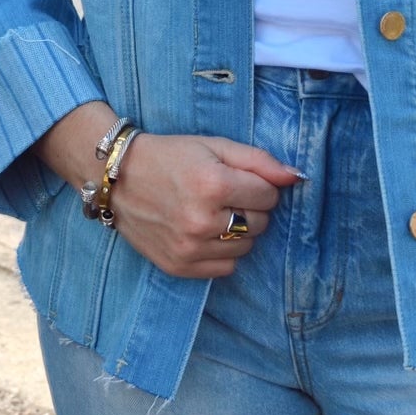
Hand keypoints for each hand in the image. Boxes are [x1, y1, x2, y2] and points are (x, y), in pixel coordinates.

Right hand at [107, 132, 301, 278]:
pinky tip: (204, 232)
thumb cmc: (171, 157)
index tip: (240, 179)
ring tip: (213, 213)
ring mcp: (189, 248)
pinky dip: (222, 252)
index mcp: (213, 185)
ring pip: (246, 248)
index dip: (260, 185)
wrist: (119, 178)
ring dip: (239, 231)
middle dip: (251, 208)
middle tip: (226, 195)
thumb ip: (259, 160)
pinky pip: (226, 269)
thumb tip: (296, 177)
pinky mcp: (179, 267)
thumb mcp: (215, 146)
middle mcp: (202, 220)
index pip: (268, 196)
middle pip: (260, 224)